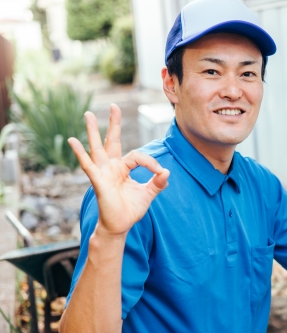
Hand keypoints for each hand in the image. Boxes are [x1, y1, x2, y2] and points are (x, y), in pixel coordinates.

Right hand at [68, 104, 169, 235]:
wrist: (120, 226)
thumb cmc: (130, 209)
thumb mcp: (148, 194)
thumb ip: (158, 183)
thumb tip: (167, 172)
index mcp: (123, 168)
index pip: (137, 156)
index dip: (150, 162)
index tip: (160, 173)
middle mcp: (111, 167)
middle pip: (111, 141)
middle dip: (113, 124)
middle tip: (113, 106)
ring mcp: (103, 173)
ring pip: (97, 148)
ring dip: (93, 131)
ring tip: (88, 115)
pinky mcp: (98, 181)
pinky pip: (88, 166)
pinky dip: (80, 154)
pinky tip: (73, 141)